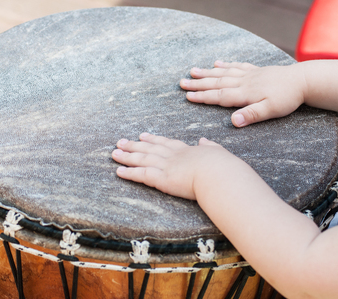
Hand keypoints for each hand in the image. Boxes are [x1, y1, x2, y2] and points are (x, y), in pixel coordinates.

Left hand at [112, 133, 231, 199]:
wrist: (220, 174)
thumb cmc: (224, 167)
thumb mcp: (218, 152)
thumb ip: (210, 147)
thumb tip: (204, 140)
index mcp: (187, 150)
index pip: (166, 143)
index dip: (153, 139)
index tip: (143, 135)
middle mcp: (173, 156)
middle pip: (149, 149)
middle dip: (134, 145)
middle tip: (121, 141)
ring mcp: (166, 166)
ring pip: (141, 159)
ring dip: (126, 156)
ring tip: (114, 153)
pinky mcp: (162, 179)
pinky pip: (141, 175)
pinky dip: (129, 173)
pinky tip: (118, 171)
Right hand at [180, 61, 305, 126]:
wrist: (303, 80)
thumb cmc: (287, 98)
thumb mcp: (271, 111)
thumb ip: (251, 115)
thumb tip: (233, 122)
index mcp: (245, 94)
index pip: (219, 96)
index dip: (203, 97)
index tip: (188, 96)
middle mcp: (243, 82)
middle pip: (216, 83)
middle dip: (198, 84)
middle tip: (181, 83)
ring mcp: (249, 75)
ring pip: (223, 73)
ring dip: (207, 73)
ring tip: (192, 71)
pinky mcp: (256, 71)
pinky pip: (236, 66)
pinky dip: (225, 65)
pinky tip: (217, 63)